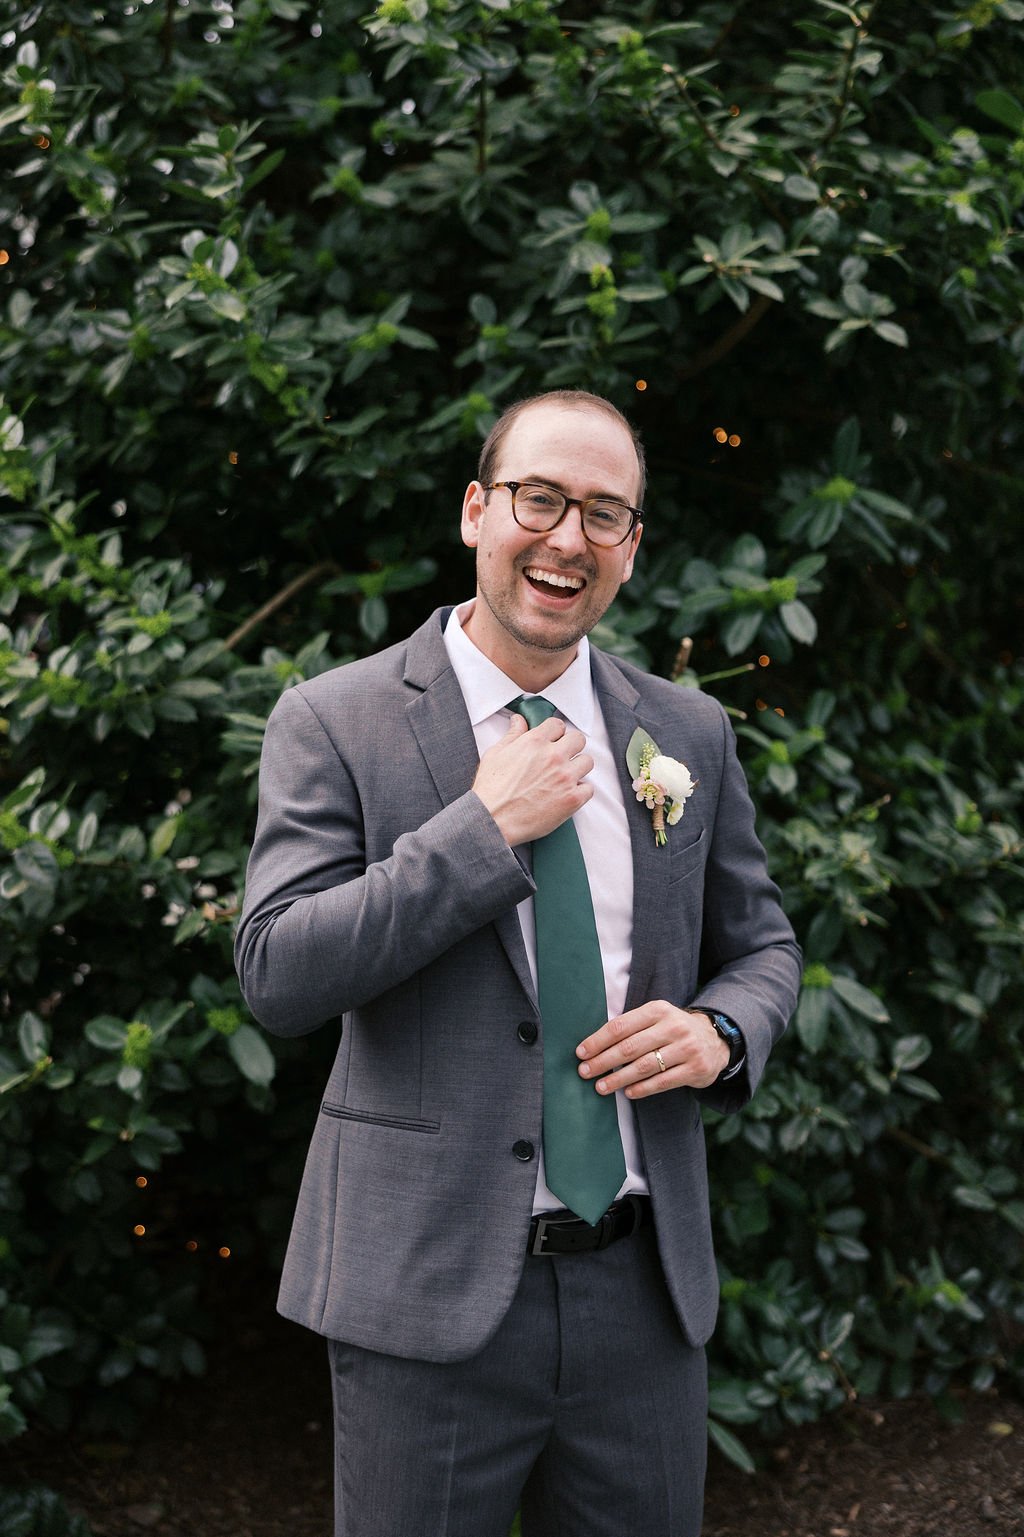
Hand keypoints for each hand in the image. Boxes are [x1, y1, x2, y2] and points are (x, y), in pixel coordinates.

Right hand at [472, 713, 593, 845]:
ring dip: (578, 767)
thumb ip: (512, 735)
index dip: (555, 733)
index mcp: (535, 742)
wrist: (493, 820)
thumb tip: (518, 720)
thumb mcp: (496, 754)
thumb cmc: (491, 789)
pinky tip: (567, 794)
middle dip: (571, 746)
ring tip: (565, 777)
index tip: (553, 741)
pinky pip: (589, 788)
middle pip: (578, 739)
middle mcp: (553, 756)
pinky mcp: (572, 799)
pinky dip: (580, 791)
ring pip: (587, 761)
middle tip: (562, 758)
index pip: (558, 724)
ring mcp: (565, 777)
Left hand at [575, 1002, 729, 1098]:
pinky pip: (662, 1082)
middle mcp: (673, 1027)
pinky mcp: (695, 1069)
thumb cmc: (674, 1029)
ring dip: (619, 1079)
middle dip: (603, 1061)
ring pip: (644, 1066)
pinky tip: (627, 1093)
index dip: (598, 1040)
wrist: (716, 1039)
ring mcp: (686, 1048)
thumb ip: (631, 1026)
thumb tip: (594, 1045)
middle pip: (630, 1047)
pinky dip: (642, 1089)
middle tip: (585, 1072)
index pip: (621, 1026)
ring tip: (601, 1087)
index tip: (581, 1052)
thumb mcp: (657, 1017)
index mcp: (658, 1010)